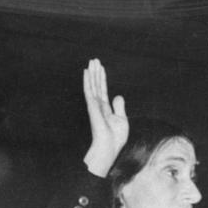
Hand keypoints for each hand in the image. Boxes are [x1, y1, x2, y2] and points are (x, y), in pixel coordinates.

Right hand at [82, 58, 127, 176]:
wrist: (109, 147)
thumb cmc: (114, 137)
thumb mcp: (121, 119)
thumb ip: (119, 107)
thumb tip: (118, 95)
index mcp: (105, 108)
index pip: (103, 89)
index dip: (102, 78)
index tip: (100, 68)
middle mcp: (98, 105)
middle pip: (96, 85)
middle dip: (96, 72)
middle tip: (94, 59)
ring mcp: (94, 105)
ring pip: (92, 85)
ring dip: (92, 72)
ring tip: (92, 61)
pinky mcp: (92, 106)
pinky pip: (89, 90)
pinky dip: (87, 80)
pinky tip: (86, 72)